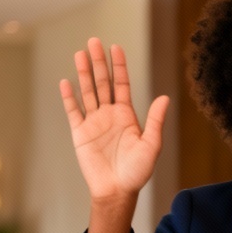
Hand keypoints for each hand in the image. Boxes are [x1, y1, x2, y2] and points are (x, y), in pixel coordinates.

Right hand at [60, 37, 168, 204]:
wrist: (117, 190)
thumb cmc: (137, 171)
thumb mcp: (151, 145)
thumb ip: (155, 121)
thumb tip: (165, 97)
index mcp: (126, 115)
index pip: (121, 84)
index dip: (118, 66)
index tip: (116, 48)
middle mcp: (109, 115)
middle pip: (102, 83)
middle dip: (98, 63)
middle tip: (94, 41)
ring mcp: (93, 122)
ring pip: (87, 92)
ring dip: (83, 74)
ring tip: (79, 53)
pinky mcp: (80, 133)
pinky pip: (73, 111)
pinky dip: (69, 98)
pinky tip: (65, 82)